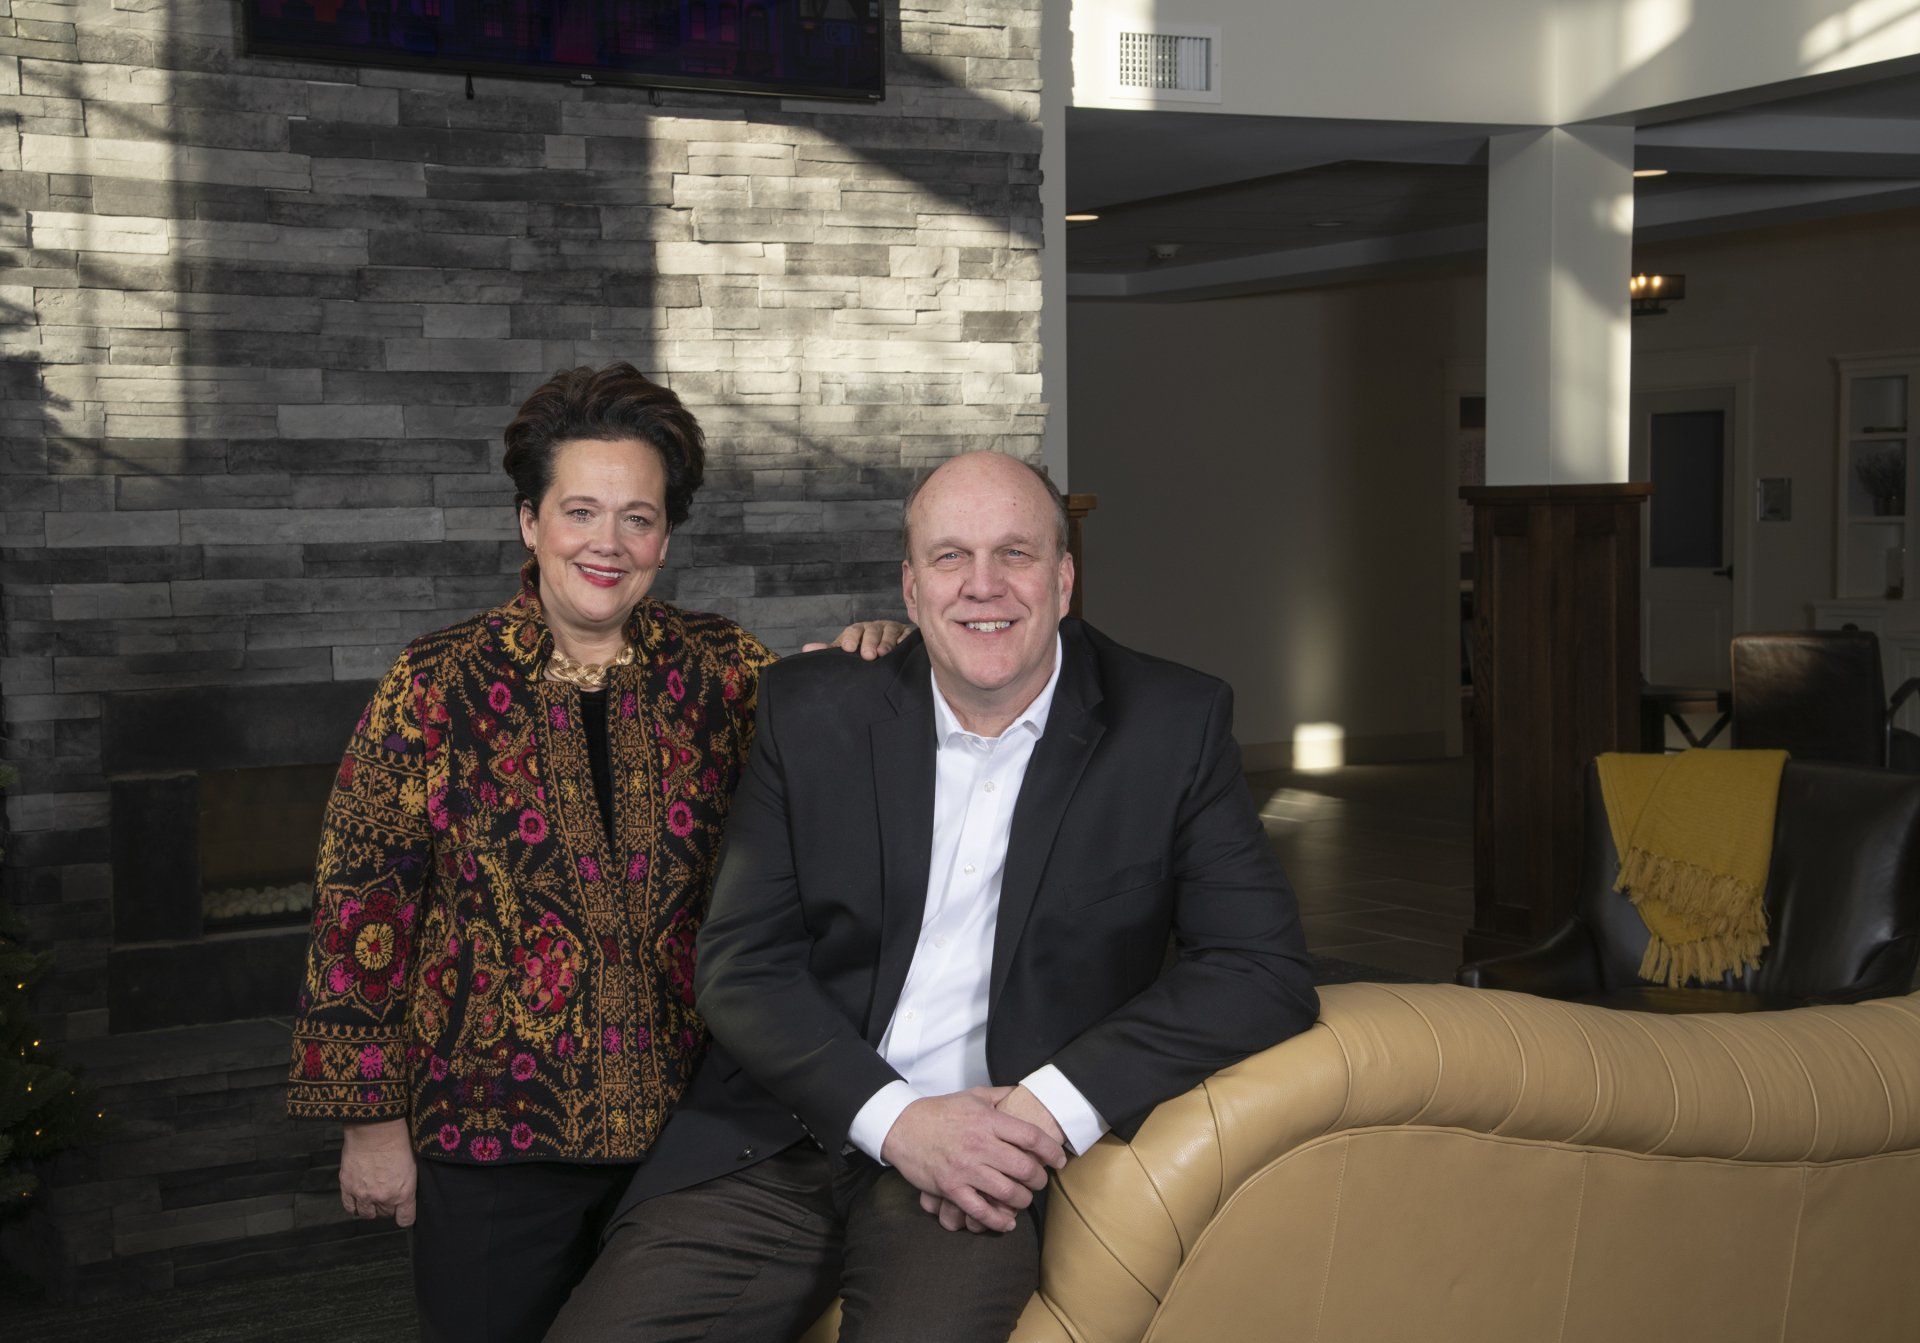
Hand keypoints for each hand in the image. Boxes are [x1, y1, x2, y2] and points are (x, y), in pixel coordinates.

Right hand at [339, 1118, 417, 1226]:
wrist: (375, 1129)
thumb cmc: (397, 1141)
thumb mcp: (412, 1166)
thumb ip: (407, 1186)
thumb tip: (404, 1194)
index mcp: (403, 1193)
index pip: (405, 1219)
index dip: (404, 1216)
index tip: (403, 1213)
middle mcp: (384, 1198)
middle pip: (385, 1214)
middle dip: (387, 1206)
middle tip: (386, 1193)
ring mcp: (364, 1195)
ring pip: (367, 1214)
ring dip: (370, 1208)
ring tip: (372, 1196)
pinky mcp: (347, 1188)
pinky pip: (349, 1207)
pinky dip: (354, 1205)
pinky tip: (358, 1198)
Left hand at [802, 619, 912, 659]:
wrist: (890, 650)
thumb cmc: (864, 650)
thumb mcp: (848, 651)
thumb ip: (830, 651)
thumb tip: (806, 649)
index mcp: (859, 630)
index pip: (853, 631)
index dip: (850, 638)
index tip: (847, 649)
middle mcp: (875, 628)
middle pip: (871, 631)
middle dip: (869, 642)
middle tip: (868, 655)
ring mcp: (893, 630)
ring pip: (889, 633)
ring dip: (886, 642)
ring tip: (883, 653)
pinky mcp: (908, 635)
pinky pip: (908, 636)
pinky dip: (905, 641)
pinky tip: (903, 648)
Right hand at [882, 1088, 1065, 1233]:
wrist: (902, 1127)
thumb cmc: (940, 1111)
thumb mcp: (973, 1095)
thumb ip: (1001, 1095)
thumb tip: (1024, 1093)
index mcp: (987, 1121)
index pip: (1031, 1137)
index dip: (1051, 1150)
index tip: (1059, 1158)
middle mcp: (979, 1145)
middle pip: (1024, 1168)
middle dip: (1039, 1179)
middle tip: (1040, 1180)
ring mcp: (965, 1169)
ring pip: (1007, 1193)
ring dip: (1022, 1200)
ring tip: (1023, 1198)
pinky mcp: (951, 1188)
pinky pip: (980, 1210)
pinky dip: (998, 1221)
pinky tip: (1007, 1222)